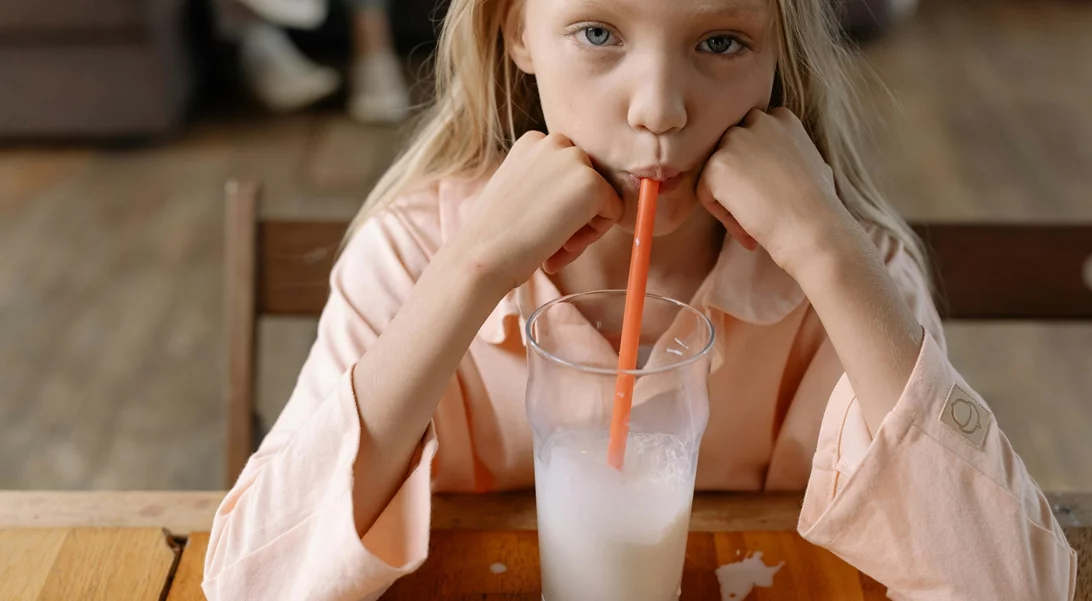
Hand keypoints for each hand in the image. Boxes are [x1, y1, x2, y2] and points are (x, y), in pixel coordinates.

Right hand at [452, 131, 623, 290]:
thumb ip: (541, 184)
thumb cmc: (491, 234)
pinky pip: (614, 211)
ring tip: (556, 247)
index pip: (568, 170)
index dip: (559, 203)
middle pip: (588, 180)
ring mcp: (574, 160)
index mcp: (533, 141)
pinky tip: (564, 246)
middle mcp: (555, 142)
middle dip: (575, 214)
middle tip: (552, 242)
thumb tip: (567, 197)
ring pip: (602, 196)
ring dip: (584, 226)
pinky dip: (595, 235)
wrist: (482, 254)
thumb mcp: (512, 191)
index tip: (542, 226)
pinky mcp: (591, 184)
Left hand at [696, 107, 858, 277]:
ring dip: (728, 198)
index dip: (755, 168)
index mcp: (781, 118)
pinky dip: (722, 215)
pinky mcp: (717, 164)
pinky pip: (704, 193)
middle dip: (737, 179)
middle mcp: (756, 121)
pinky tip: (747, 228)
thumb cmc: (819, 207)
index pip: (751, 136)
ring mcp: (734, 140)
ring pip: (716, 172)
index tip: (770, 193)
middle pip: (730, 152)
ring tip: (755, 222)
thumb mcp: (813, 165)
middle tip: (758, 210)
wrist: (814, 228)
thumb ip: (789, 155)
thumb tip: (778, 165)